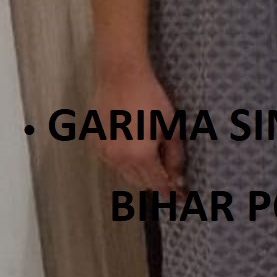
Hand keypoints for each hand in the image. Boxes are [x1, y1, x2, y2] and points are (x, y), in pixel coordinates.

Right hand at [87, 65, 186, 193]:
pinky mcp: (96, 144)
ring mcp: (105, 154)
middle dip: (156, 182)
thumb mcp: (171, 125)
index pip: (158, 184)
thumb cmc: (151, 97)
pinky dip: (124, 161)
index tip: (181, 200)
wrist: (121, 76)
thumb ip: (175, 155)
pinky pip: (113, 162)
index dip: (171, 193)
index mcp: (141, 156)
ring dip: (140, 172)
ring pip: (126, 173)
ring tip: (152, 159)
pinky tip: (133, 146)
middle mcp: (120, 160)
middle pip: (141, 182)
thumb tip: (178, 179)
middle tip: (170, 178)